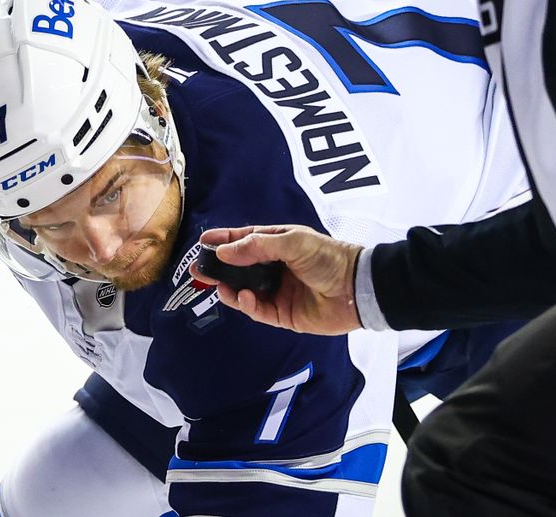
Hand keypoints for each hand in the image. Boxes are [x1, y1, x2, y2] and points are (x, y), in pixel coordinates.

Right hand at [190, 225, 362, 334]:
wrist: (357, 289)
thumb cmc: (328, 258)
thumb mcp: (292, 242)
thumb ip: (256, 246)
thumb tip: (224, 252)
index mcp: (278, 244)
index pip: (245, 241)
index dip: (224, 241)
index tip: (202, 243)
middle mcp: (275, 268)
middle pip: (239, 268)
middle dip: (219, 268)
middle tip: (198, 270)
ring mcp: (278, 292)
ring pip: (244, 291)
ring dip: (230, 288)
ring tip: (219, 286)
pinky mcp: (283, 315)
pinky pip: (258, 311)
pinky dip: (247, 305)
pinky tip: (242, 297)